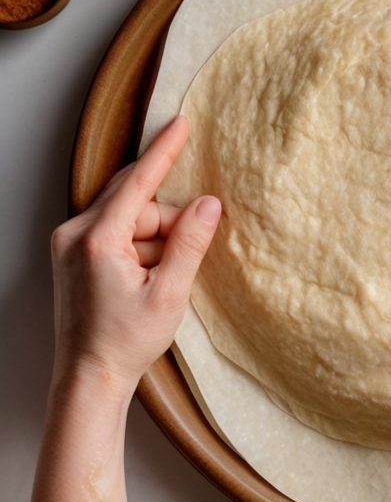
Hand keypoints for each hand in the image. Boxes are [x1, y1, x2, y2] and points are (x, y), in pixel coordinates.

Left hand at [50, 115, 220, 393]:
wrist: (89, 378)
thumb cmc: (126, 341)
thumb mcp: (170, 293)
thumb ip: (190, 243)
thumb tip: (209, 204)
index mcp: (97, 240)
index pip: (138, 182)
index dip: (164, 151)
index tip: (181, 124)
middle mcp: (75, 235)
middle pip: (135, 200)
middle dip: (168, 219)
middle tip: (190, 246)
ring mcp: (70, 245)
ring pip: (128, 217)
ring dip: (155, 237)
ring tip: (162, 280)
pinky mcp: (73, 255)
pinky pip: (115, 232)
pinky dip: (140, 245)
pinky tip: (148, 276)